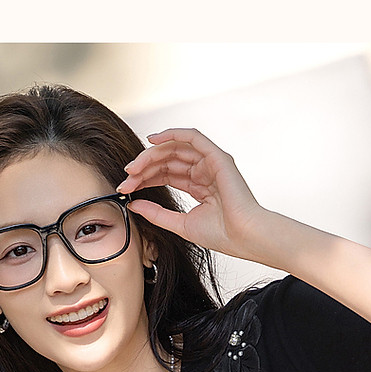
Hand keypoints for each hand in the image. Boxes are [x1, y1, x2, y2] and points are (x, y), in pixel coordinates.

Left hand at [116, 128, 266, 260]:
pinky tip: (152, 140)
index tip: (126, 188)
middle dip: (144, 167)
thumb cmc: (222, 235)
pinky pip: (192, 137)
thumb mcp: (181, 224)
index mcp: (198, 185)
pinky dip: (172, 134)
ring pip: (174, 148)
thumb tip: (133, 204)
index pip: (165, 174)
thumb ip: (157, 214)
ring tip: (134, 167)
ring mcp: (211, 162)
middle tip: (126, 178)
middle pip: (167, 160)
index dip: (145, 178)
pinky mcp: (217, 156)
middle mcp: (204, 171)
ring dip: (151, 155)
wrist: (244, 237)